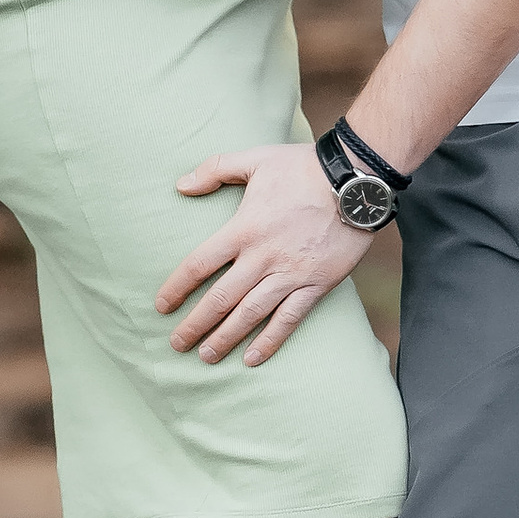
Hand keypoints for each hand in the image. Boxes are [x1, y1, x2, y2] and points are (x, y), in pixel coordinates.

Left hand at [158, 142, 370, 363]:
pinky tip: (252, 359)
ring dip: (226, 338)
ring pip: (251, 314)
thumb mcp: (255, 158)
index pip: (200, 264)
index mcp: (244, 228)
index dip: (177, 287)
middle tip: (177, 344)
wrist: (356, 181)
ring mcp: (290, 274)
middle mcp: (263, 256)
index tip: (162, 306)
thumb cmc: (302, 167)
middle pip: (221, 298)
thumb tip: (180, 185)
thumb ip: (215, 169)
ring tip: (206, 357)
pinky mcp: (316, 284)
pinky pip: (289, 319)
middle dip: (196, 324)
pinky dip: (270, 341)